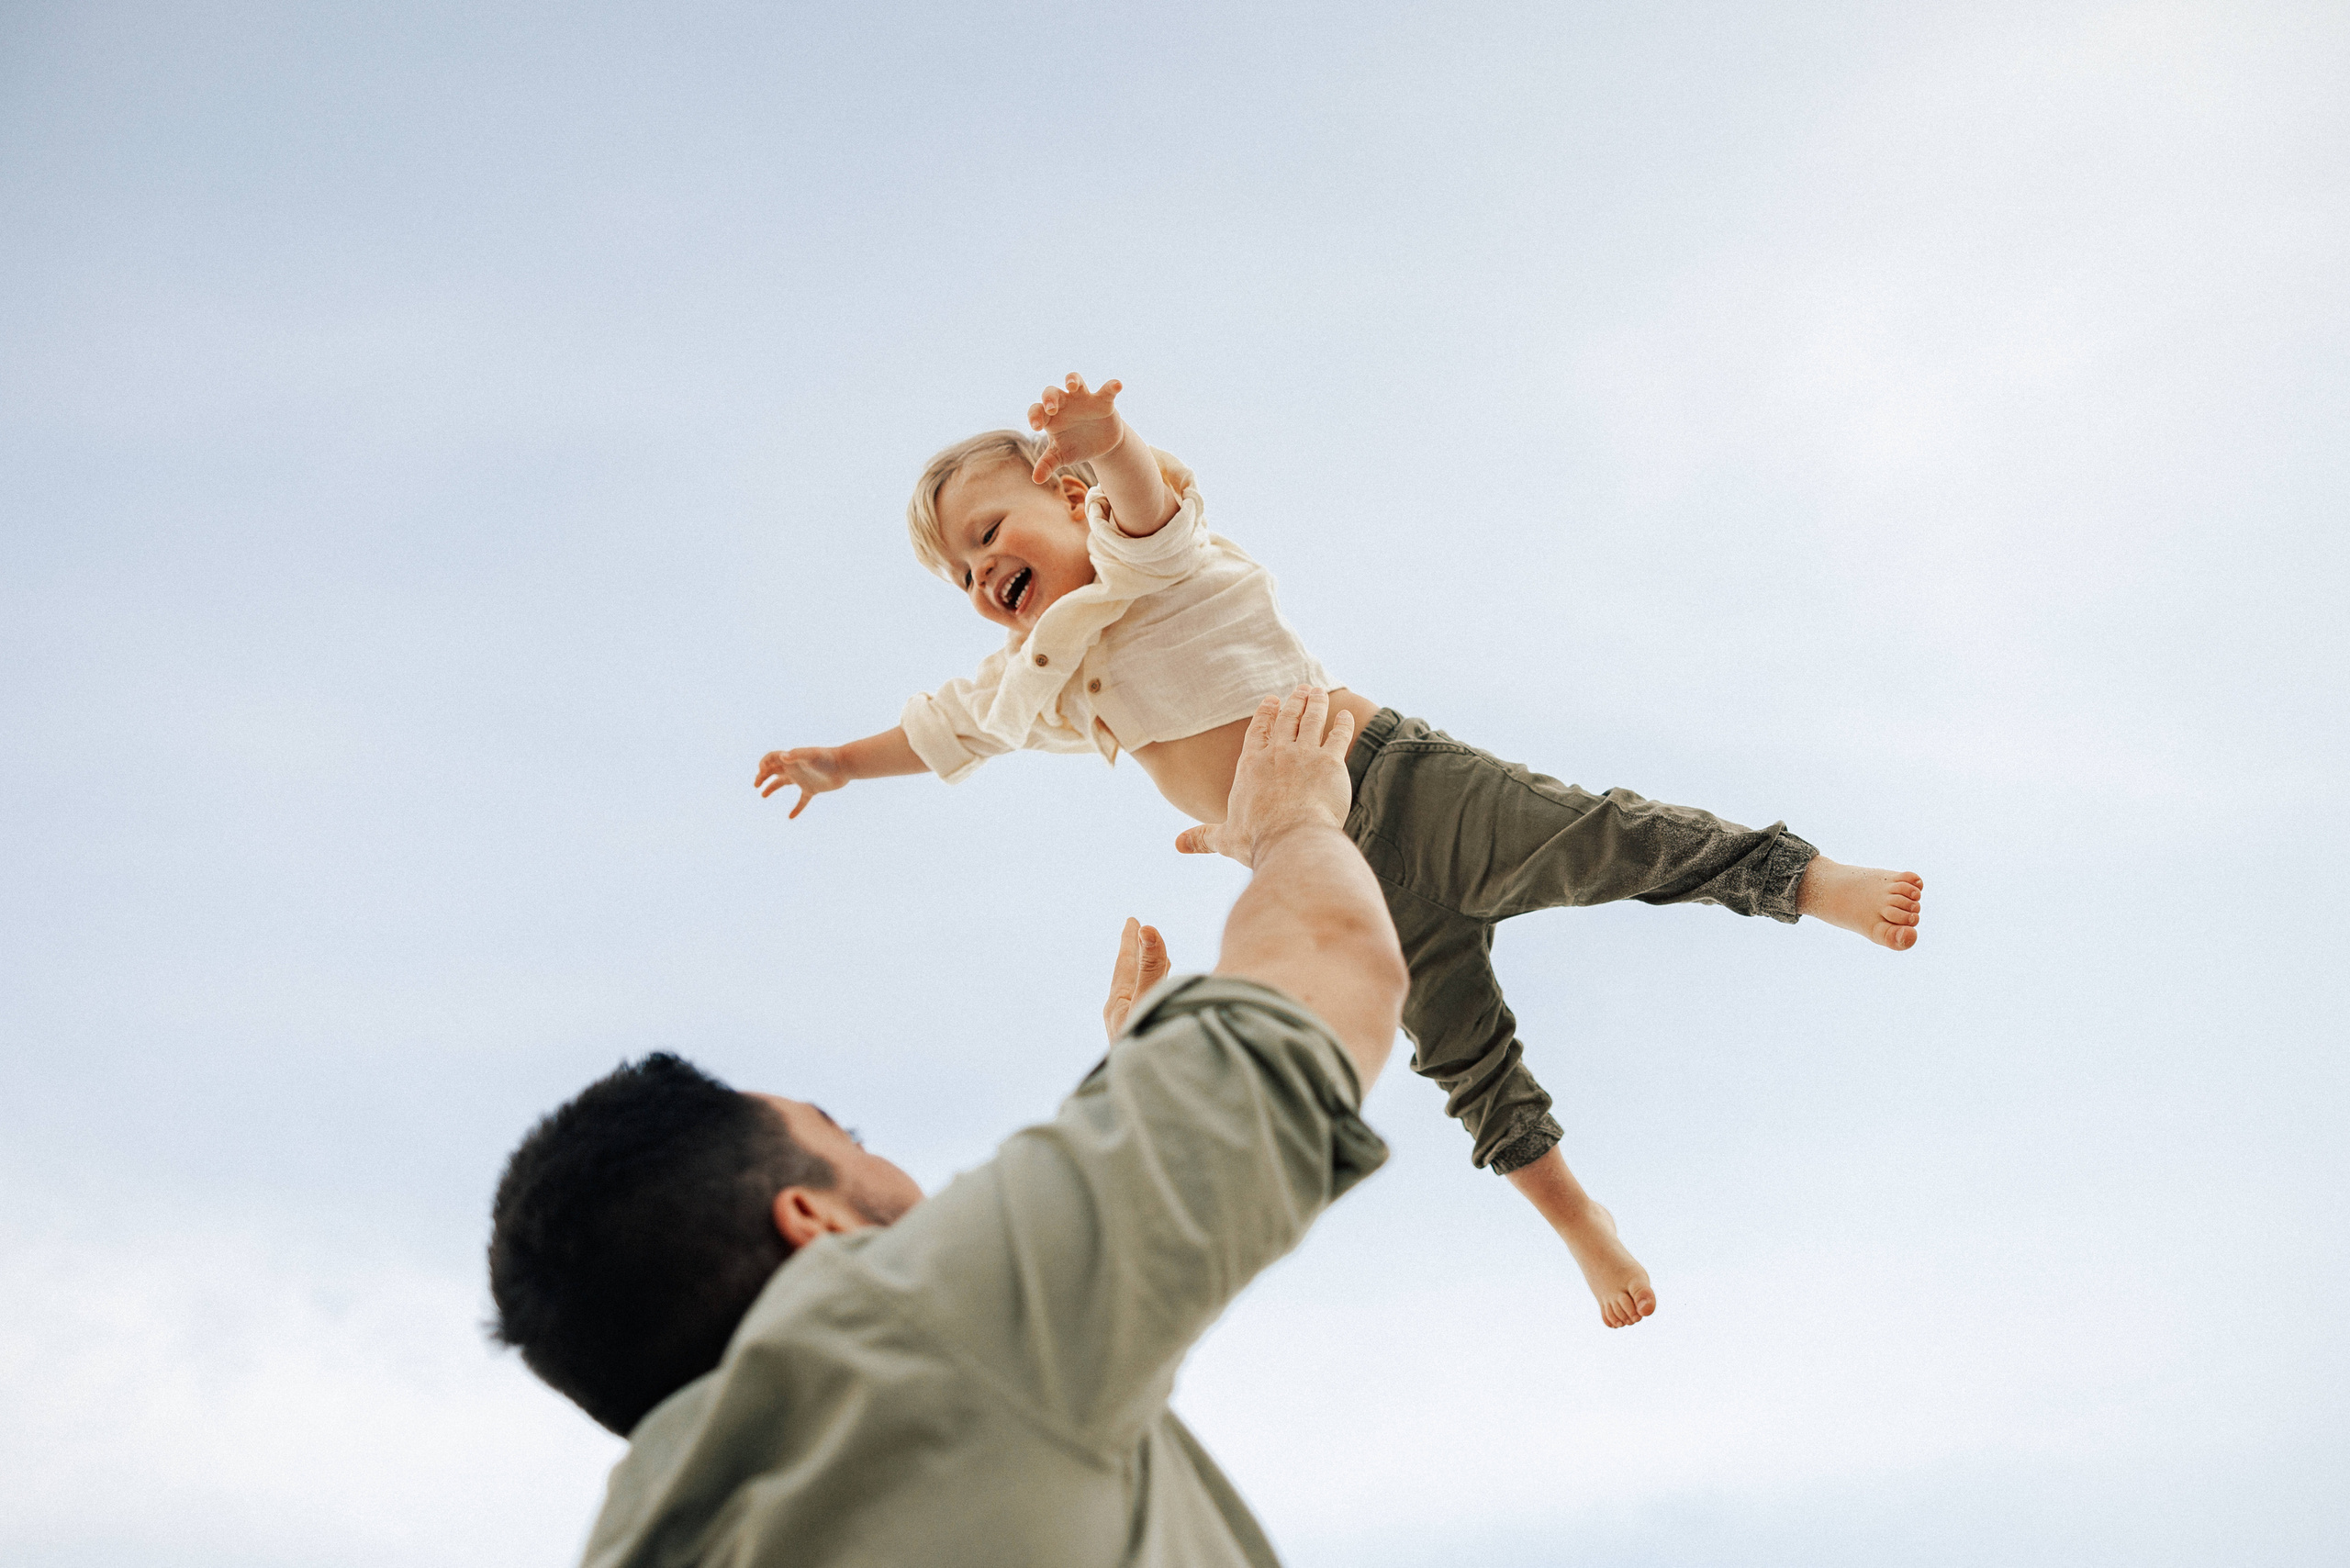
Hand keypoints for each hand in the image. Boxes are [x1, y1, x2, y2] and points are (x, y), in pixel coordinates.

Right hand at [754, 746, 849, 817]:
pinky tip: (791, 817)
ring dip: (772, 788)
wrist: (845, 766)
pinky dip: (797, 808)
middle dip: (762, 776)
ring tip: (762, 795)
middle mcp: (795, 768)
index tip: (761, 773)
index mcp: (792, 759)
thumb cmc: (828, 758)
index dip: (763, 763)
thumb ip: (796, 755)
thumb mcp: (811, 755)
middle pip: (773, 770)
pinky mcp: (812, 789)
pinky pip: (802, 800)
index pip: (771, 758)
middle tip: (756, 786)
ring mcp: (803, 779)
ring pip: (783, 783)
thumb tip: (782, 756)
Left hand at [1027, 372, 1127, 480]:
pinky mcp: (1103, 401)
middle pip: (1052, 392)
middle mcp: (1064, 403)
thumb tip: (1036, 479)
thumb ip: (1048, 464)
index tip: (1036, 427)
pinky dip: (1112, 386)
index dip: (1035, 416)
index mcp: (1050, 416)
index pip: (1037, 410)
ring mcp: (1083, 399)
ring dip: (1073, 380)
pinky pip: (1107, 390)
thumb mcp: (1061, 456)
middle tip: (1051, 409)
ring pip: (1076, 380)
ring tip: (1073, 385)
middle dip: (1050, 398)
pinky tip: (1117, 385)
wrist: (1100, 445)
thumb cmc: (1074, 446)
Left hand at [1102, 916, 1171, 1038]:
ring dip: (1152, 974)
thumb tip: (1147, 930)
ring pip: (1143, 993)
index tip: (1132, 921)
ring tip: (1162, 962)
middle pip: (1132, 976)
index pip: (1124, 964)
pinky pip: (1153, 1008)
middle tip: (1141, 933)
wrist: (1148, 1097)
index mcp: (1117, 1005)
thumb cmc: (1144, 1047)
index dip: (1130, 941)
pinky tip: (1168, 999)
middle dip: (1140, 954)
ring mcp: (1134, 1029)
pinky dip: (1161, 994)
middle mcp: (1124, 1016)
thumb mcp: (1146, 1001)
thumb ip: (1150, 968)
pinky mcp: (1147, 1040)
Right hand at [1174, 686, 1355, 866]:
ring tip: (1318, 693)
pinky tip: (1346, 716)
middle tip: (1302, 689)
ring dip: (1315, 704)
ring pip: (1312, 720)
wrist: (1291, 840)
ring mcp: (1304, 754)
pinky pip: (1338, 736)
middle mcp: (1277, 754)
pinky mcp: (1330, 762)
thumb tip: (1179, 844)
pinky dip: (1343, 724)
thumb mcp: (1225, 838)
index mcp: (1250, 766)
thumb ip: (1203, 836)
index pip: (1257, 732)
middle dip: (1294, 702)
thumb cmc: (1256, 840)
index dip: (1265, 714)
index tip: (1272, 700)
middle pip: (1287, 719)